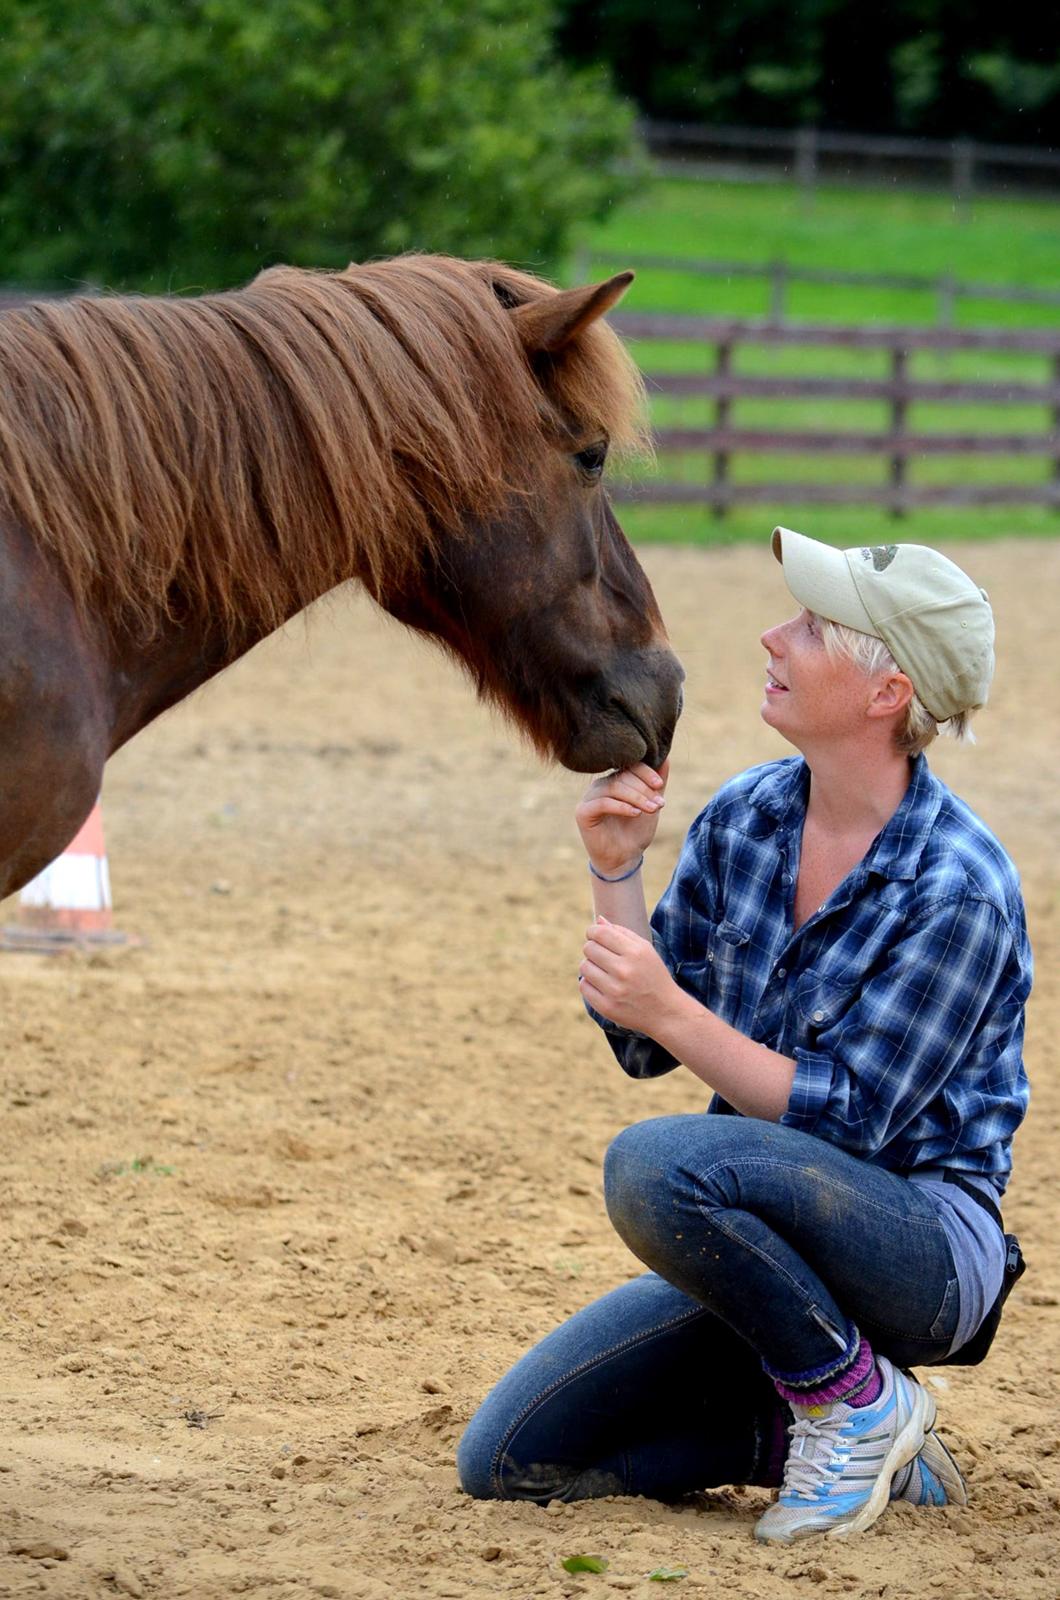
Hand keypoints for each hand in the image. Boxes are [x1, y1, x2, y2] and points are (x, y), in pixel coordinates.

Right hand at [575, 760, 668, 876]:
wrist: (624, 858)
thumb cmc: (636, 830)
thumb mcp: (651, 804)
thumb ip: (657, 783)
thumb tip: (666, 757)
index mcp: (614, 780)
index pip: (628, 765)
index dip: (645, 772)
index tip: (660, 785)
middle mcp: (600, 785)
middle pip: (622, 776)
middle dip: (644, 789)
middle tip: (660, 803)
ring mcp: (589, 798)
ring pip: (614, 787)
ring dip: (637, 797)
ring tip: (652, 809)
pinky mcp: (583, 812)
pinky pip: (602, 803)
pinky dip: (621, 806)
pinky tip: (636, 814)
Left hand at [579, 915, 680, 1035]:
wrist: (665, 1012)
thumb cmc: (653, 976)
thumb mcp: (645, 951)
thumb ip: (622, 933)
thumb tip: (598, 920)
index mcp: (636, 953)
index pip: (600, 933)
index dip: (593, 932)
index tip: (594, 935)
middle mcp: (625, 971)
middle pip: (589, 948)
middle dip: (592, 949)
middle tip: (603, 956)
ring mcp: (615, 990)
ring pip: (584, 966)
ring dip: (590, 966)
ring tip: (604, 971)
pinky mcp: (606, 1007)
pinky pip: (584, 985)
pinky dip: (590, 983)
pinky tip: (602, 985)